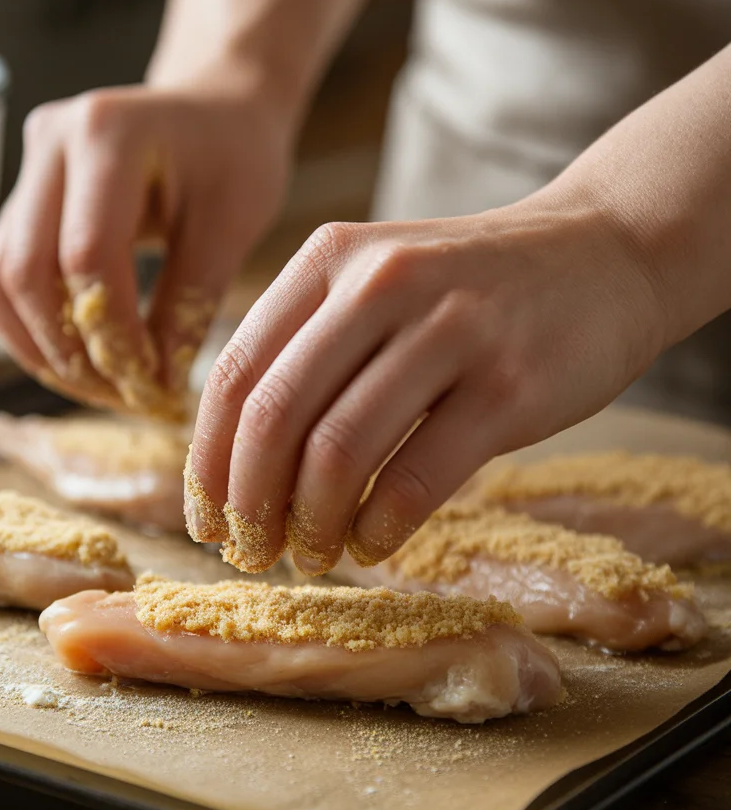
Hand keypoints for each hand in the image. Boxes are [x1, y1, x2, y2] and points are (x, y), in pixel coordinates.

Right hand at [0, 80, 291, 414]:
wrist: (216, 109)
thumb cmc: (235, 158)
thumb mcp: (233, 226)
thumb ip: (190, 303)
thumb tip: (154, 386)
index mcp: (108, 134)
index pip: (87, 256)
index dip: (113, 334)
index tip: (152, 384)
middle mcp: (50, 142)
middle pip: (26, 274)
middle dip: (70, 353)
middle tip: (123, 398)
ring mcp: (26, 168)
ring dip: (42, 350)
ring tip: (101, 390)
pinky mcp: (21, 198)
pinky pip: (4, 276)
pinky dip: (33, 330)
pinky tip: (80, 364)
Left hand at [184, 193, 665, 572]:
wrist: (605, 254)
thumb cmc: (472, 290)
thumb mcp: (377, 281)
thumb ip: (308, 347)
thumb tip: (235, 461)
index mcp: (329, 259)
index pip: (236, 375)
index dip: (207, 462)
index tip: (204, 518)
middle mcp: (380, 283)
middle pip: (274, 418)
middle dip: (248, 503)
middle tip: (249, 552)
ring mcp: (449, 331)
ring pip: (338, 453)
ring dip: (310, 525)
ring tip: (310, 556)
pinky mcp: (508, 386)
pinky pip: (416, 478)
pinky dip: (378, 529)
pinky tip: (370, 545)